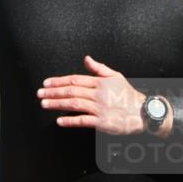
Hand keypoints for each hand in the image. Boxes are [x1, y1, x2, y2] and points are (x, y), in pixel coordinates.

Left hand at [37, 55, 172, 136]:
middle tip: (39, 94)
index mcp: (100, 82)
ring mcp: (101, 108)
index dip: (59, 81)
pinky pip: (83, 121)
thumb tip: (86, 59)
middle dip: (54, 92)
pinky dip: (70, 121)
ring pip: (75, 104)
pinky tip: (59, 120)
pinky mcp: (103, 122)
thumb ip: (99, 68)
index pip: (75, 79)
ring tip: (44, 104)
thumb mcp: (116, 77)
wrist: (143, 112)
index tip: (46, 84)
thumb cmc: (128, 95)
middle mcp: (99, 94)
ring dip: (58, 104)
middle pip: (72, 91)